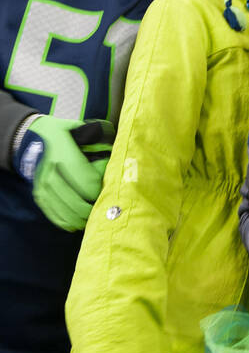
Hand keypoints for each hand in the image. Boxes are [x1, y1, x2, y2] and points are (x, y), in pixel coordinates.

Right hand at [13, 116, 114, 231]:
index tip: (106, 192)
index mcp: (64, 154)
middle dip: (91, 208)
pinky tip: (75, 225)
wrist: (28, 138)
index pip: (87, 181)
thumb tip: (115, 145)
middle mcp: (52, 171)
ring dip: (79, 218)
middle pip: (76, 200)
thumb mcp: (76, 126)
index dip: (98, 191)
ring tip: (91, 220)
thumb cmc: (59, 132)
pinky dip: (64, 221)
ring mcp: (43, 185)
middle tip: (103, 210)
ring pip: (64, 209)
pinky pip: (52, 212)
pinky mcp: (38, 193)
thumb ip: (96, 135)